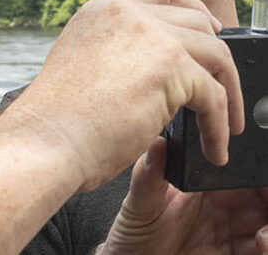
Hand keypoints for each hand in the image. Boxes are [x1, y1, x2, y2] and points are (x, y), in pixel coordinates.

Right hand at [12, 0, 243, 190]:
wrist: (46, 137)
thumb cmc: (56, 118)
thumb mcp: (82, 64)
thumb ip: (115, 53)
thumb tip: (153, 70)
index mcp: (100, 10)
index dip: (192, 8)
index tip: (208, 28)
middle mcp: (126, 14)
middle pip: (196, 21)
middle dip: (217, 55)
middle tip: (223, 83)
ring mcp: (152, 36)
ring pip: (216, 55)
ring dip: (227, 93)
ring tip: (225, 126)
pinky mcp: (172, 67)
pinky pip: (214, 96)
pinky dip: (220, 127)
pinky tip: (214, 148)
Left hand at [100, 137, 267, 253]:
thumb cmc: (134, 234)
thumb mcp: (138, 205)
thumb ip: (148, 176)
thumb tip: (158, 144)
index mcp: (207, 183)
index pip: (244, 166)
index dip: (260, 165)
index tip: (262, 174)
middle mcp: (227, 204)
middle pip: (264, 191)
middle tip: (267, 202)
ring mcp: (235, 230)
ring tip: (262, 237)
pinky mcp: (237, 254)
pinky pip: (263, 249)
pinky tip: (260, 245)